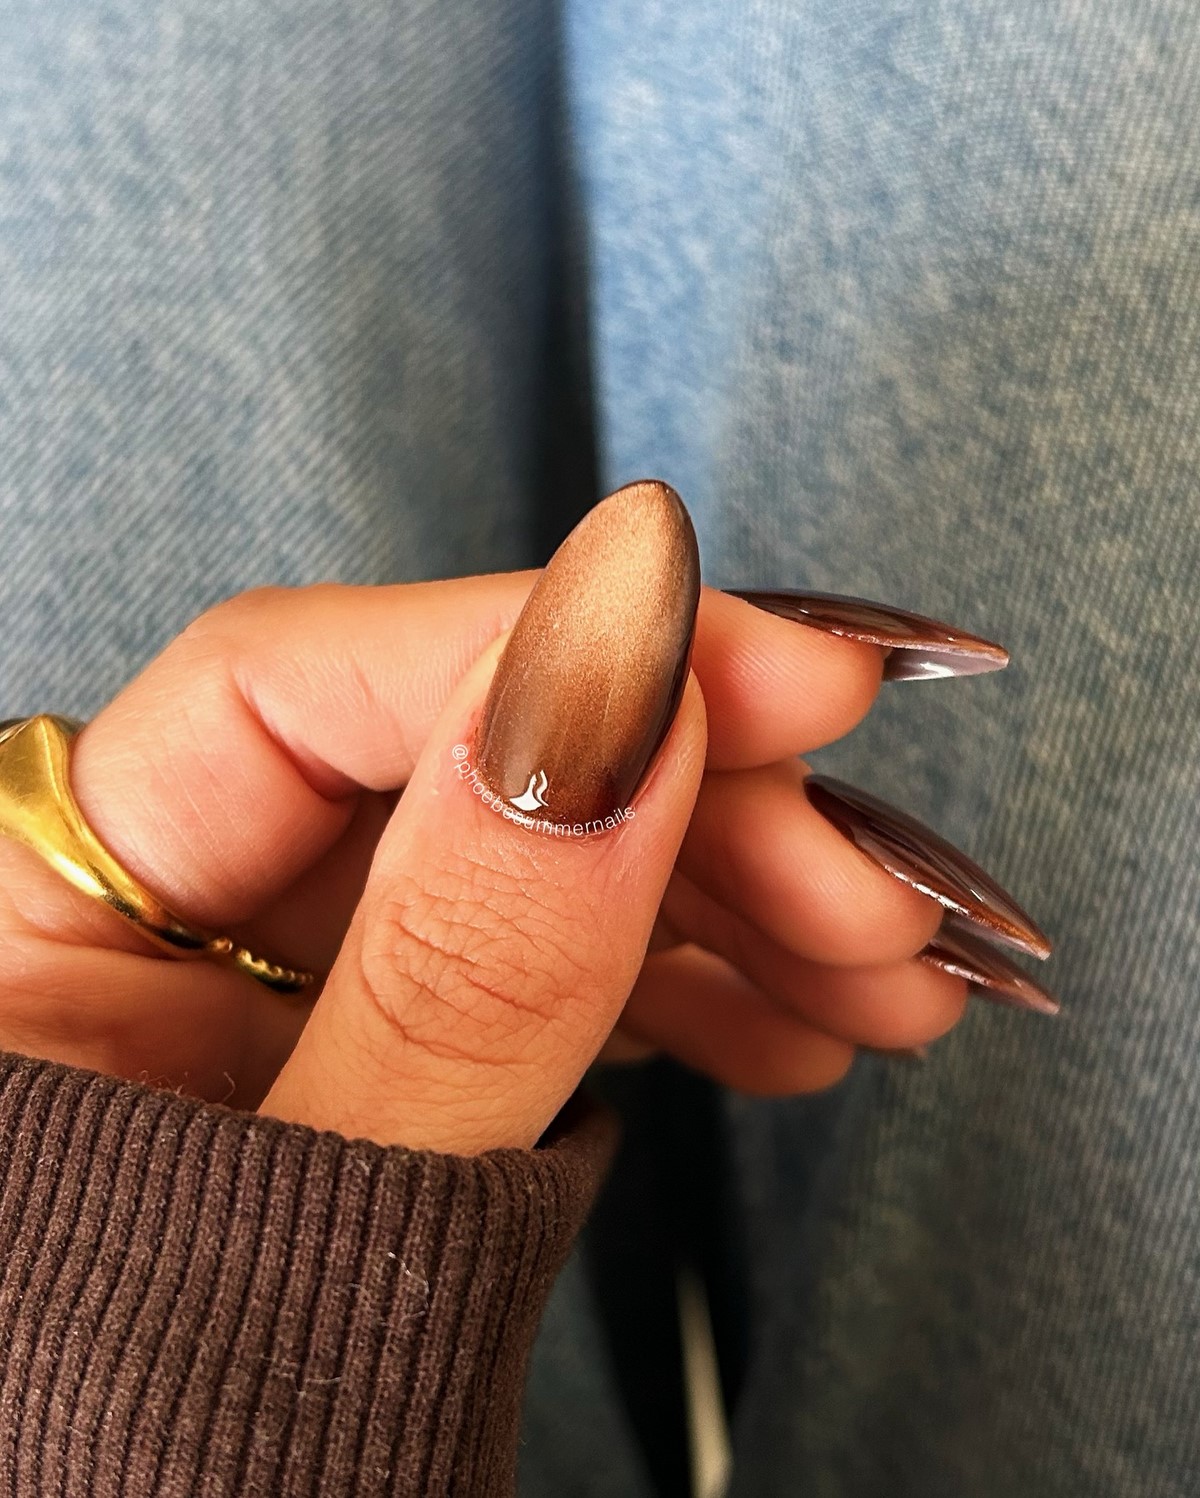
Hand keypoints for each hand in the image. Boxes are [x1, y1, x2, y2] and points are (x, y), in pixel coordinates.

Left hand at [0, 487, 974, 1152]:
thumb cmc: (177, 1474)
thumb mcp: (326, 1232)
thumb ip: (458, 973)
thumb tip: (617, 688)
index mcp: (38, 926)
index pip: (286, 689)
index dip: (535, 648)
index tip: (764, 671)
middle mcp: (164, 924)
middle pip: (444, 758)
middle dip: (687, 799)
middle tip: (859, 882)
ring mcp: (294, 983)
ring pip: (535, 849)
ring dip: (731, 896)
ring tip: (878, 978)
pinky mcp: (398, 1042)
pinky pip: (558, 956)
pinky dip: (696, 978)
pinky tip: (799, 1023)